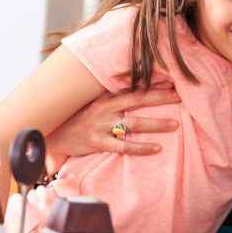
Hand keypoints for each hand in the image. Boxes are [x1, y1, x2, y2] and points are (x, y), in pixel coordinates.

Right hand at [45, 85, 180, 170]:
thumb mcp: (93, 103)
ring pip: (133, 123)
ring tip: (175, 125)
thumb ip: (112, 96)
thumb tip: (134, 88)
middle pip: (136, 100)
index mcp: (104, 97)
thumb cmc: (77, 119)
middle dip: (159, 98)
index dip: (152, 85)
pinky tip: (156, 148)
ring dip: (156, 123)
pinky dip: (141, 147)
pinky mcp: (97, 142)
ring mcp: (101, 125)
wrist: (52, 135)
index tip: (173, 84)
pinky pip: (123, 145)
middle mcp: (104, 108)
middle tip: (179, 98)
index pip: (132, 88)